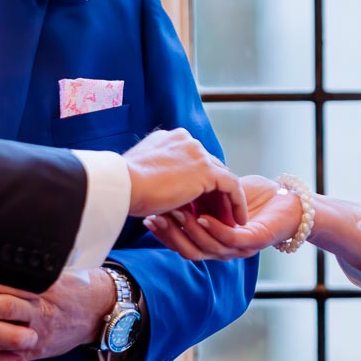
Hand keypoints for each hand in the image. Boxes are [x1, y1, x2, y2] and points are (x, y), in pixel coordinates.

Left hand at [0, 269, 116, 360]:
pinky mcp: (35, 354)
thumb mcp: (49, 274)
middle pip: (3, 311)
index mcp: (40, 288)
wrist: (96, 311)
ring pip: (3, 340)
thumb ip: (21, 272)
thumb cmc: (66, 288)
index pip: (5, 289)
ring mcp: (37, 336)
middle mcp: (38, 312)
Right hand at [123, 129, 247, 224]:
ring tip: (230, 220)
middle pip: (209, 167)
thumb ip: (158, 178)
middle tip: (218, 214)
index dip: (198, 184)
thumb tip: (163, 196)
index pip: (192, 161)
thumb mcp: (142, 176)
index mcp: (169, 139)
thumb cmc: (124, 186)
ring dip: (226, 199)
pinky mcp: (206, 170)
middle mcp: (186, 141)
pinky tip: (238, 220)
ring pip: (222, 176)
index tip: (199, 205)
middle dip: (214, 192)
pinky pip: (232, 186)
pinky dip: (236, 203)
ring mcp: (197, 153)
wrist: (122, 184)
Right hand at [145, 175, 300, 260]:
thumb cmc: (257, 195)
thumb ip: (198, 192)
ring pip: (207, 246)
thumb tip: (169, 181)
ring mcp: (239, 248)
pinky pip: (229, 238)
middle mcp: (223, 249)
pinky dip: (214, 229)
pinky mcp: (255, 241)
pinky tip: (200, 217)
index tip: (146, 216)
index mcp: (212, 242)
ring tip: (174, 215)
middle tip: (153, 218)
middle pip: (189, 248)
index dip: (163, 231)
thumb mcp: (220, 192)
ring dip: (189, 231)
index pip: (181, 242)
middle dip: (169, 233)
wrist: (290, 200)